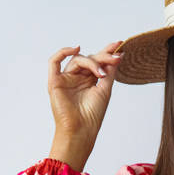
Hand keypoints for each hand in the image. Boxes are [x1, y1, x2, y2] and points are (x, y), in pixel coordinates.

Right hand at [47, 40, 123, 163]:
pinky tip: (76, 49)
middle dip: (103, 57)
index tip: (119, 45)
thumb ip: (109, 71)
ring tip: (101, 73)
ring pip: (77, 60)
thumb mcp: (105, 89)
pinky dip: (63, 52)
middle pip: (88, 59)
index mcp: (89, 81)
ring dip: (91, 62)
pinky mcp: (55, 82)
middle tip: (115, 57)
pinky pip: (54, 62)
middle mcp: (77, 78)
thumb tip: (118, 54)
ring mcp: (66, 79)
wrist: (81, 129)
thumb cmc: (93, 114)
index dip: (107, 52)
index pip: (97, 62)